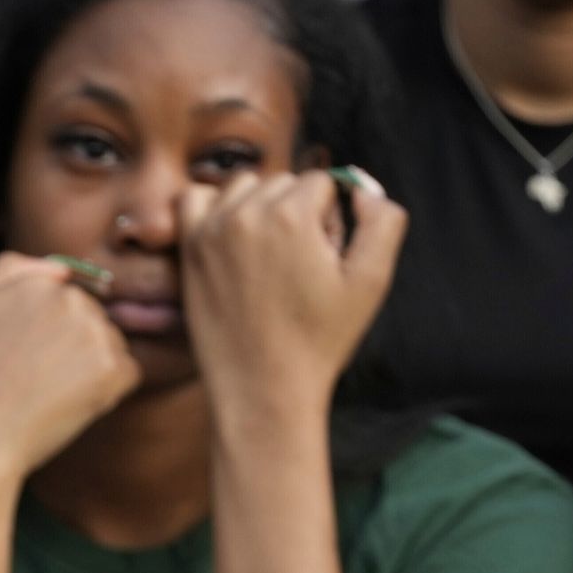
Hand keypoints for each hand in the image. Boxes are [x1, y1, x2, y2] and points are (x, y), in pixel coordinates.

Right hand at [0, 252, 139, 494]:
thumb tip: (62, 269)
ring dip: (91, 373)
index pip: (66, 298)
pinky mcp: (111, 367)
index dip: (48, 333)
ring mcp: (92, 330)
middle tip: (30, 383)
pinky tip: (66, 409)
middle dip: (74, 350)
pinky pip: (126, 376)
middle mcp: (67, 296)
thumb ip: (11, 275)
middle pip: (92, 321)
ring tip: (45, 397)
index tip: (22, 359)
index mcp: (34, 280)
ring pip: (112, 347)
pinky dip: (106, 396)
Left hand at [175, 169, 403, 426]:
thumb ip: (384, 220)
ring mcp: (211, 231)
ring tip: (268, 256)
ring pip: (244, 187)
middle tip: (298, 266)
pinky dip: (212, 209)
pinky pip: (193, 199)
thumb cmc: (320, 340)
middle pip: (284, 183)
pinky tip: (230, 240)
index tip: (324, 259)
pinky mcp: (189, 251)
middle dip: (297, 212)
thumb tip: (361, 187)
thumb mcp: (371, 280)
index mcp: (292, 213)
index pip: (323, 182)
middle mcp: (246, 212)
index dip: (331, 218)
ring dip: (258, 207)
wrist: (263, 390)